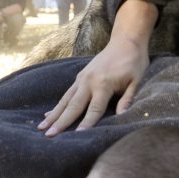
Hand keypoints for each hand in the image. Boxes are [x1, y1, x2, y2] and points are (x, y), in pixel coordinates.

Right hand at [39, 0, 157, 135]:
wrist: (125, 41)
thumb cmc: (134, 62)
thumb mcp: (137, 81)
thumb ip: (128, 99)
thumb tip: (122, 117)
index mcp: (103, 84)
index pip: (94, 109)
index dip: (86, 124)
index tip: (76, 136)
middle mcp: (88, 82)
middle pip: (72, 106)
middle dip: (60, 122)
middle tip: (49, 135)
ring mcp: (81, 79)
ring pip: (65, 100)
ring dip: (53, 115)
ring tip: (41, 126)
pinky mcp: (79, 77)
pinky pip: (66, 94)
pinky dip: (57, 106)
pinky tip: (48, 115)